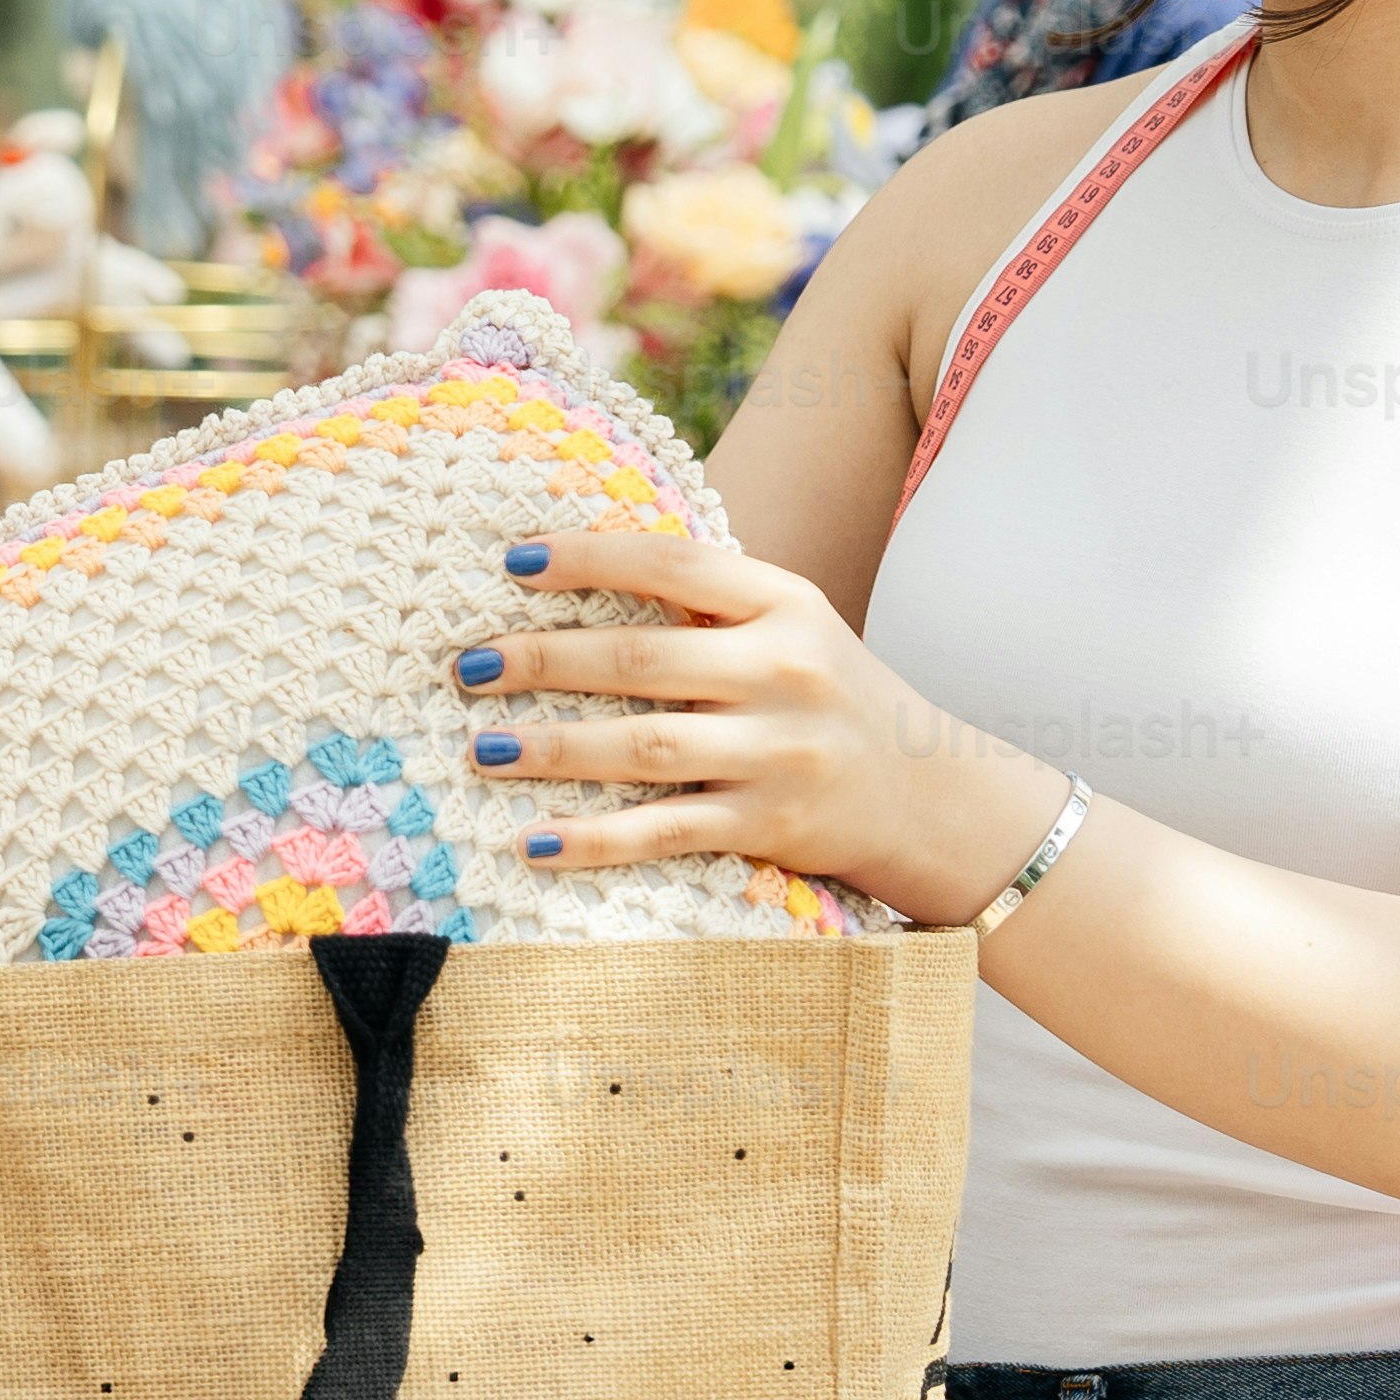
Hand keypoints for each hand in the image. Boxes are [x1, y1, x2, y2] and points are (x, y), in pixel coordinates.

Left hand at [459, 529, 1049, 927]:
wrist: (931, 791)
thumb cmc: (830, 695)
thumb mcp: (792, 624)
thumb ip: (709, 601)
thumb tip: (576, 567)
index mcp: (783, 602)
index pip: (674, 563)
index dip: (590, 556)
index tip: (513, 560)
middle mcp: (783, 669)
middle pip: (642, 657)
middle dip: (543, 661)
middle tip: (468, 667)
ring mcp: (779, 751)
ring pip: (645, 747)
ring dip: (552, 750)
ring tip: (481, 750)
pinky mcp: (772, 824)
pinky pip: (667, 832)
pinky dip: (596, 840)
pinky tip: (535, 843)